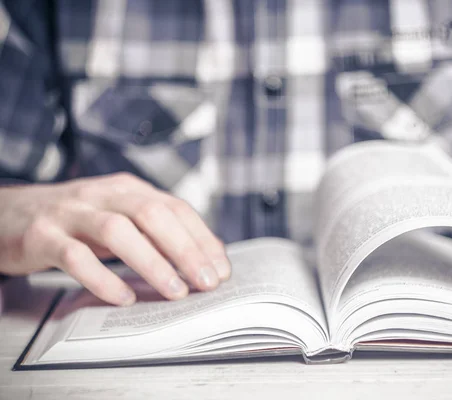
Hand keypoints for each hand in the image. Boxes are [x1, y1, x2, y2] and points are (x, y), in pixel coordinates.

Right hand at [0, 173, 230, 305]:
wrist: (7, 213)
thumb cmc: (75, 221)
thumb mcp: (119, 217)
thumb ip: (155, 231)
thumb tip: (205, 256)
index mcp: (128, 189)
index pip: (176, 208)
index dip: (202, 239)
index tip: (221, 270)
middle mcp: (103, 194)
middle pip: (153, 214)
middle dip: (186, 250)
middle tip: (207, 283)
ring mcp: (71, 213)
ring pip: (118, 230)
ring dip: (152, 263)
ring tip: (176, 291)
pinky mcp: (42, 236)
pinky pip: (76, 256)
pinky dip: (103, 278)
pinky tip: (124, 298)